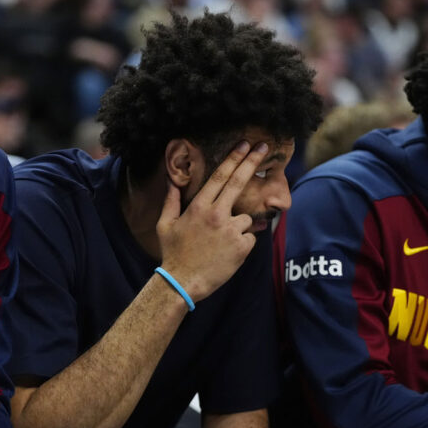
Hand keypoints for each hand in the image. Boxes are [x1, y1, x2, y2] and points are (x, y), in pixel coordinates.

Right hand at [156, 141, 268, 301]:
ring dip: (239, 226)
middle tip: (263, 148)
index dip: (234, 158)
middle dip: (252, 162)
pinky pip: (249, 237)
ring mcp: (232, 230)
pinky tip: (228, 253)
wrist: (182, 282)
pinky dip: (242, 243)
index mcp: (199, 207)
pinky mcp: (242, 247)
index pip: (220, 176)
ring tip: (221, 243)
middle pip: (239, 182)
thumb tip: (172, 181)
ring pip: (246, 218)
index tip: (245, 145)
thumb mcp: (165, 224)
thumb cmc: (172, 253)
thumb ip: (171, 200)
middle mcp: (217, 214)